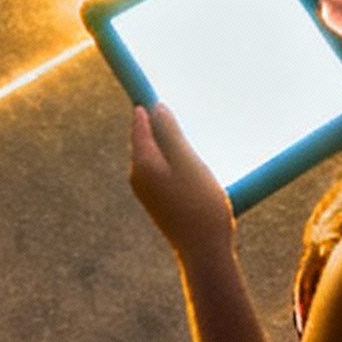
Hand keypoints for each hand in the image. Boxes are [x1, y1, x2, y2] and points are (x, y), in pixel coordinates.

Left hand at [125, 103, 237, 260]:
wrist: (204, 252)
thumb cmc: (201, 204)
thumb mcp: (189, 162)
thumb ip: (171, 134)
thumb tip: (156, 108)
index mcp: (142, 163)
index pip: (139, 122)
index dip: (148, 105)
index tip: (156, 88)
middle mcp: (137, 176)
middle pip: (146, 138)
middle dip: (160, 125)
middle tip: (181, 112)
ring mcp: (146, 191)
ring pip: (156, 155)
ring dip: (170, 145)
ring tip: (192, 141)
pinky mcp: (157, 201)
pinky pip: (162, 170)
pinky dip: (174, 162)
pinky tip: (193, 167)